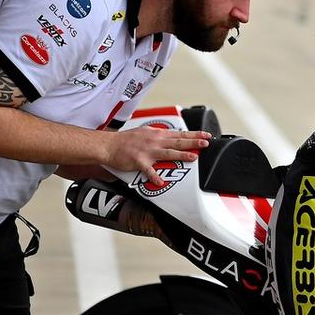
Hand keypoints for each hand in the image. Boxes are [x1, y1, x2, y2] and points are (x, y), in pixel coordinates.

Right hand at [98, 127, 212, 185]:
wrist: (108, 145)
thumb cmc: (126, 141)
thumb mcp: (145, 133)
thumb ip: (159, 136)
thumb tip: (172, 137)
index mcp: (157, 134)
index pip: (179, 134)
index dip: (194, 134)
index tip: (206, 135)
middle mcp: (154, 141)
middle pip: (178, 141)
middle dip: (193, 142)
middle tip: (206, 143)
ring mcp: (147, 151)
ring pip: (168, 152)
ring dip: (182, 154)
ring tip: (194, 157)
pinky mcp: (138, 161)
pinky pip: (148, 170)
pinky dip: (154, 176)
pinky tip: (161, 181)